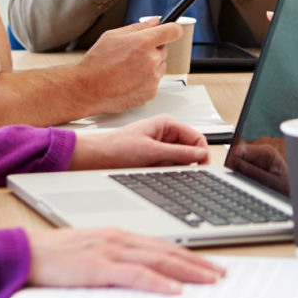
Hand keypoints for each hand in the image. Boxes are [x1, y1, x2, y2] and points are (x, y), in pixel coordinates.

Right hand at [26, 227, 224, 294]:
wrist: (22, 253)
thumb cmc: (53, 258)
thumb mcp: (91, 255)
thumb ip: (116, 261)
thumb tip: (143, 276)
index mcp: (118, 235)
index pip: (163, 245)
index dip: (189, 254)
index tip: (209, 264)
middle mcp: (119, 238)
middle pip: (168, 250)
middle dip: (199, 262)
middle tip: (222, 274)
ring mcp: (109, 251)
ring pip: (159, 260)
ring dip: (188, 271)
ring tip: (210, 280)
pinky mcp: (98, 267)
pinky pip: (135, 275)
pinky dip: (158, 282)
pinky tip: (174, 290)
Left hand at [70, 116, 212, 169]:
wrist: (94, 159)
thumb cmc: (116, 147)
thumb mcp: (151, 151)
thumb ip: (179, 153)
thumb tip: (201, 154)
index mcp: (167, 124)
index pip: (196, 138)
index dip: (202, 153)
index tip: (203, 167)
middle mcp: (165, 134)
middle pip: (189, 151)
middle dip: (181, 162)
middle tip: (169, 168)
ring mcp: (160, 147)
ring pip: (178, 162)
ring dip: (169, 168)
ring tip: (152, 167)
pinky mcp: (153, 159)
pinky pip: (167, 168)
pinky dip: (162, 172)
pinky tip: (149, 170)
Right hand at [78, 21, 180, 113]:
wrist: (87, 90)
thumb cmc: (96, 64)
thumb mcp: (113, 36)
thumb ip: (138, 27)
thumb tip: (155, 22)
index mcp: (143, 43)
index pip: (173, 31)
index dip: (171, 29)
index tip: (170, 30)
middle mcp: (151, 60)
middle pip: (164, 49)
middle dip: (152, 49)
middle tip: (132, 54)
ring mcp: (152, 79)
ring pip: (160, 67)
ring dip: (150, 66)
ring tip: (127, 69)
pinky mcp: (151, 93)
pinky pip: (154, 82)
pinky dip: (145, 81)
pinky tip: (128, 80)